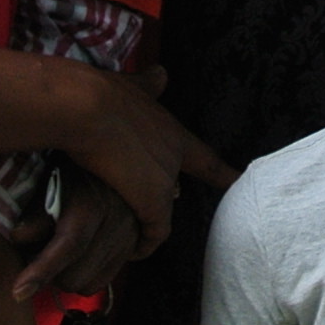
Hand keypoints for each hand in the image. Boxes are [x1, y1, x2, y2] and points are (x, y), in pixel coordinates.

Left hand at [12, 181, 137, 301]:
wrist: (115, 161)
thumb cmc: (71, 172)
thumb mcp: (49, 182)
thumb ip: (35, 212)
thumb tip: (19, 239)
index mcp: (92, 203)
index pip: (67, 245)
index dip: (40, 271)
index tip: (18, 292)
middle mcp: (116, 224)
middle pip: (74, 277)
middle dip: (50, 274)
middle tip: (36, 253)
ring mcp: (130, 239)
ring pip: (87, 286)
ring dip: (66, 277)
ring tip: (56, 254)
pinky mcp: (134, 249)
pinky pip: (101, 283)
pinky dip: (83, 277)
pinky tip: (75, 257)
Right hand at [55, 68, 231, 257]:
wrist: (87, 108)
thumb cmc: (102, 94)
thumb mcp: (132, 86)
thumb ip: (148, 84)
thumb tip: (161, 72)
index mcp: (172, 131)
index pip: (204, 158)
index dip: (221, 172)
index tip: (238, 181)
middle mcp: (175, 157)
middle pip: (175, 187)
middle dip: (161, 197)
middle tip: (138, 205)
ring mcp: (166, 180)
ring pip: (163, 211)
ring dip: (148, 220)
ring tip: (133, 233)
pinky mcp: (152, 202)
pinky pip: (154, 234)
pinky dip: (145, 245)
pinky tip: (135, 253)